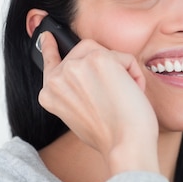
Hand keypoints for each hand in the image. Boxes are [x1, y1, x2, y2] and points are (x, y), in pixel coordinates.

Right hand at [38, 32, 158, 174]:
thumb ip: (76, 93)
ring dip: (121, 72)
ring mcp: (75, 66)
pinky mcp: (98, 59)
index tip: (48, 36)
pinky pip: (124, 57)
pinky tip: (132, 93)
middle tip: (116, 93)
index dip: (50, 47)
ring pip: (105, 52)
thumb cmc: (110, 136)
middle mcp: (57, 78)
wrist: (124, 146)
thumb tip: (92, 77)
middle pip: (85, 52)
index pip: (49, 61)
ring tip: (122, 96)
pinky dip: (135, 75)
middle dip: (106, 67)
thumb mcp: (80, 116)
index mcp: (50, 94)